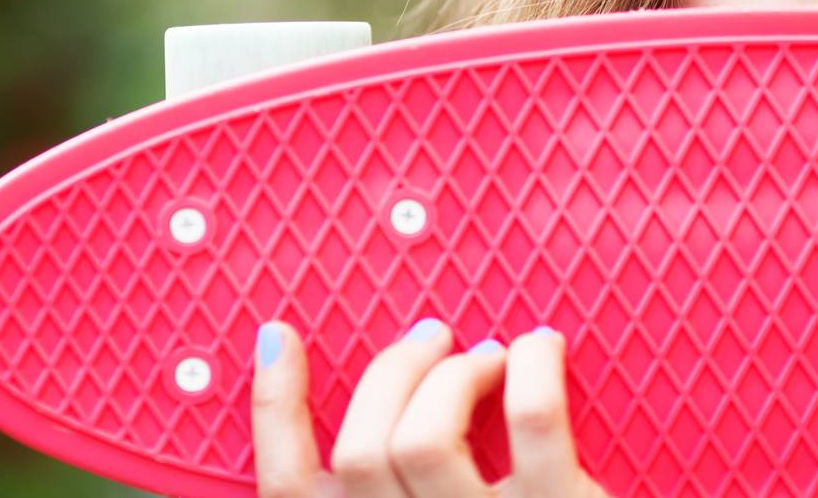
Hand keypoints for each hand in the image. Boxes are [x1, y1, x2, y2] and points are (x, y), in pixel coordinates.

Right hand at [250, 317, 613, 497]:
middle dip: (390, 372)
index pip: (289, 491)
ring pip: (425, 438)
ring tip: (490, 356)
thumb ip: (405, 493)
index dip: (274, 407)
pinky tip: (543, 349)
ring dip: (454, 374)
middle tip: (433, 338)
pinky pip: (530, 420)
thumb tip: (382, 412)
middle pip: (361, 452)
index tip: (281, 335)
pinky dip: (534, 365)